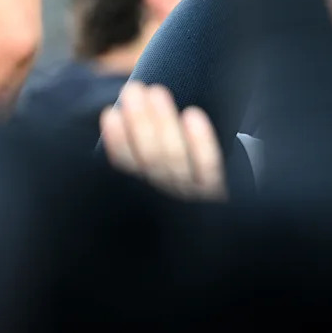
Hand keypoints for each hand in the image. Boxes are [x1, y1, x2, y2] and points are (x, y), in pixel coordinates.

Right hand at [100, 82, 225, 199]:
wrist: (221, 242)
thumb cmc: (179, 191)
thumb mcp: (154, 189)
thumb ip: (142, 162)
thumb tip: (119, 118)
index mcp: (145, 199)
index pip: (128, 171)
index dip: (118, 143)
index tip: (110, 114)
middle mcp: (167, 202)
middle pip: (152, 160)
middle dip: (141, 123)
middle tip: (134, 90)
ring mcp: (192, 198)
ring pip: (175, 158)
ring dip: (163, 123)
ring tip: (156, 92)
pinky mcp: (216, 192)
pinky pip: (208, 166)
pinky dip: (200, 141)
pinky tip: (191, 114)